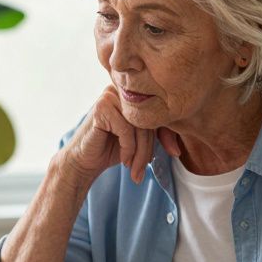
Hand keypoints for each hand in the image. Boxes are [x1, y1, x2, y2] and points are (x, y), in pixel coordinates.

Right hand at [59, 86, 181, 185]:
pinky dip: (128, 149)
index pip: (159, 112)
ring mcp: (110, 95)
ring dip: (140, 153)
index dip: (168, 134)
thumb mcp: (139, 141)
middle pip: (149, 120)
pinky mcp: (102, 107)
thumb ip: (155, 135)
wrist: (83, 162)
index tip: (175, 153)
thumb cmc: (111, 150)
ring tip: (135, 170)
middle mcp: (122, 90)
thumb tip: (178, 149)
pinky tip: (123, 160)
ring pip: (139, 126)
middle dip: (150, 149)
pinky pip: (126, 130)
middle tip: (144, 171)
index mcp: (133, 94)